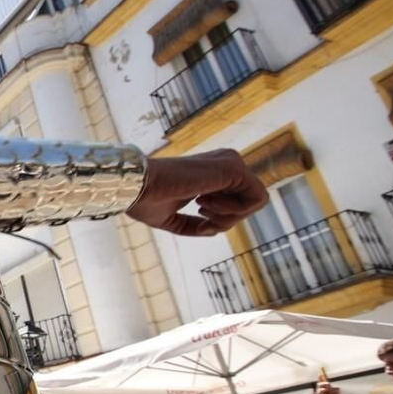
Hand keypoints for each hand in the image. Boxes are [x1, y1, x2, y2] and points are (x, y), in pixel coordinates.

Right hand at [127, 149, 267, 236]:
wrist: (136, 187)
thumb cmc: (146, 199)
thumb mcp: (172, 218)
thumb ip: (194, 225)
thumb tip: (213, 230)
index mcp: (212, 172)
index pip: (238, 200)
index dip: (224, 218)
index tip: (201, 217)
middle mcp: (225, 163)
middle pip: (250, 201)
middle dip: (229, 219)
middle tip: (202, 215)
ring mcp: (231, 163)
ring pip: (256, 200)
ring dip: (230, 217)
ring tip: (202, 209)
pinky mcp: (234, 168)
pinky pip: (256, 198)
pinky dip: (235, 212)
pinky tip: (205, 204)